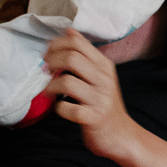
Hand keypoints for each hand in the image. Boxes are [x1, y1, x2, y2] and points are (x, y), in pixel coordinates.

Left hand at [40, 30, 139, 159]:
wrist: (121, 135)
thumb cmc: (104, 104)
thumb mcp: (100, 76)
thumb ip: (86, 55)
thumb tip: (70, 31)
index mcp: (105, 66)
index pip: (78, 43)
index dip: (57, 45)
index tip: (47, 53)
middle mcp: (104, 80)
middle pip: (72, 58)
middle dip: (51, 61)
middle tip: (45, 70)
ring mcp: (100, 99)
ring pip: (67, 82)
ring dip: (51, 86)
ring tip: (49, 91)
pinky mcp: (94, 118)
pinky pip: (68, 109)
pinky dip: (59, 108)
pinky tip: (60, 108)